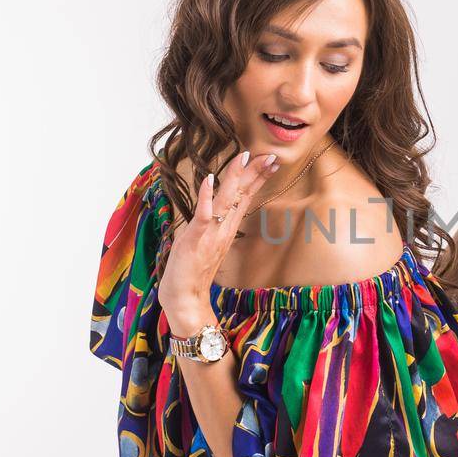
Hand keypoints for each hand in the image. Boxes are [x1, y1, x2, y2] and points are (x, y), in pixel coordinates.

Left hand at [157, 148, 278, 330]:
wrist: (186, 301)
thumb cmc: (192, 273)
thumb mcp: (207, 243)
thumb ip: (214, 225)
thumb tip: (216, 208)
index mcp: (226, 229)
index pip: (245, 197)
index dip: (257, 178)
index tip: (270, 161)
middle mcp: (223, 230)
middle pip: (242, 196)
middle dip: (255, 173)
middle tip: (271, 155)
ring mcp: (211, 234)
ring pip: (226, 201)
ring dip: (235, 178)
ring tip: (245, 157)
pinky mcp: (195, 240)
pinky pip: (203, 216)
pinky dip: (207, 197)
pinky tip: (211, 179)